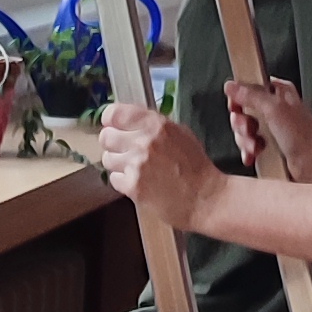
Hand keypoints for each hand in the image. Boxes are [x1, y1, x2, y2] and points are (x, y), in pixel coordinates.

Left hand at [97, 102, 218, 231]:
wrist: (205, 197)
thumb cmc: (195, 166)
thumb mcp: (180, 134)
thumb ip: (153, 125)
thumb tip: (129, 121)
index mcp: (156, 124)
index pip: (114, 113)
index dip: (111, 120)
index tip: (113, 125)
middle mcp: (144, 141)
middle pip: (106, 136)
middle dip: (113, 143)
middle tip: (124, 149)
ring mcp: (137, 165)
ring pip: (107, 158)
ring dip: (118, 163)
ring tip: (134, 168)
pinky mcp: (133, 187)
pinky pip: (114, 179)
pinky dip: (123, 181)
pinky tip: (139, 182)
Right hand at [226, 78, 311, 181]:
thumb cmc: (303, 134)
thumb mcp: (273, 108)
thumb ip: (251, 95)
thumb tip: (231, 86)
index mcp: (277, 93)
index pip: (248, 88)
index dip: (239, 99)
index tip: (238, 108)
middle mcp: (273, 109)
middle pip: (242, 111)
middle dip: (242, 124)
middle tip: (251, 129)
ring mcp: (270, 129)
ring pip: (244, 131)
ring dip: (246, 140)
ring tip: (257, 146)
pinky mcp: (269, 147)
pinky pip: (249, 147)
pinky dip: (249, 152)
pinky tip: (254, 155)